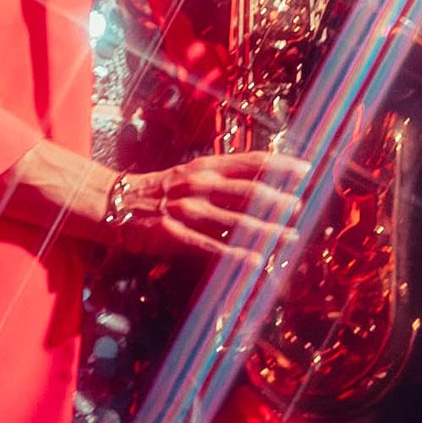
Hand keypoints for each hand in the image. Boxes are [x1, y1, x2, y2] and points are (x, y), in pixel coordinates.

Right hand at [107, 150, 309, 263]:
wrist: (115, 202)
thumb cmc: (158, 189)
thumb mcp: (190, 175)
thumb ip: (222, 179)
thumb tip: (259, 185)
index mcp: (206, 167)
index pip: (251, 162)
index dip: (281, 165)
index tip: (306, 170)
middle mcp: (200, 185)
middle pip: (249, 191)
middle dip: (279, 200)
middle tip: (301, 207)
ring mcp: (189, 210)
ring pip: (236, 221)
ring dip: (267, 230)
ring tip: (290, 236)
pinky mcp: (176, 234)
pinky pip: (212, 247)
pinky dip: (236, 254)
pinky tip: (255, 260)